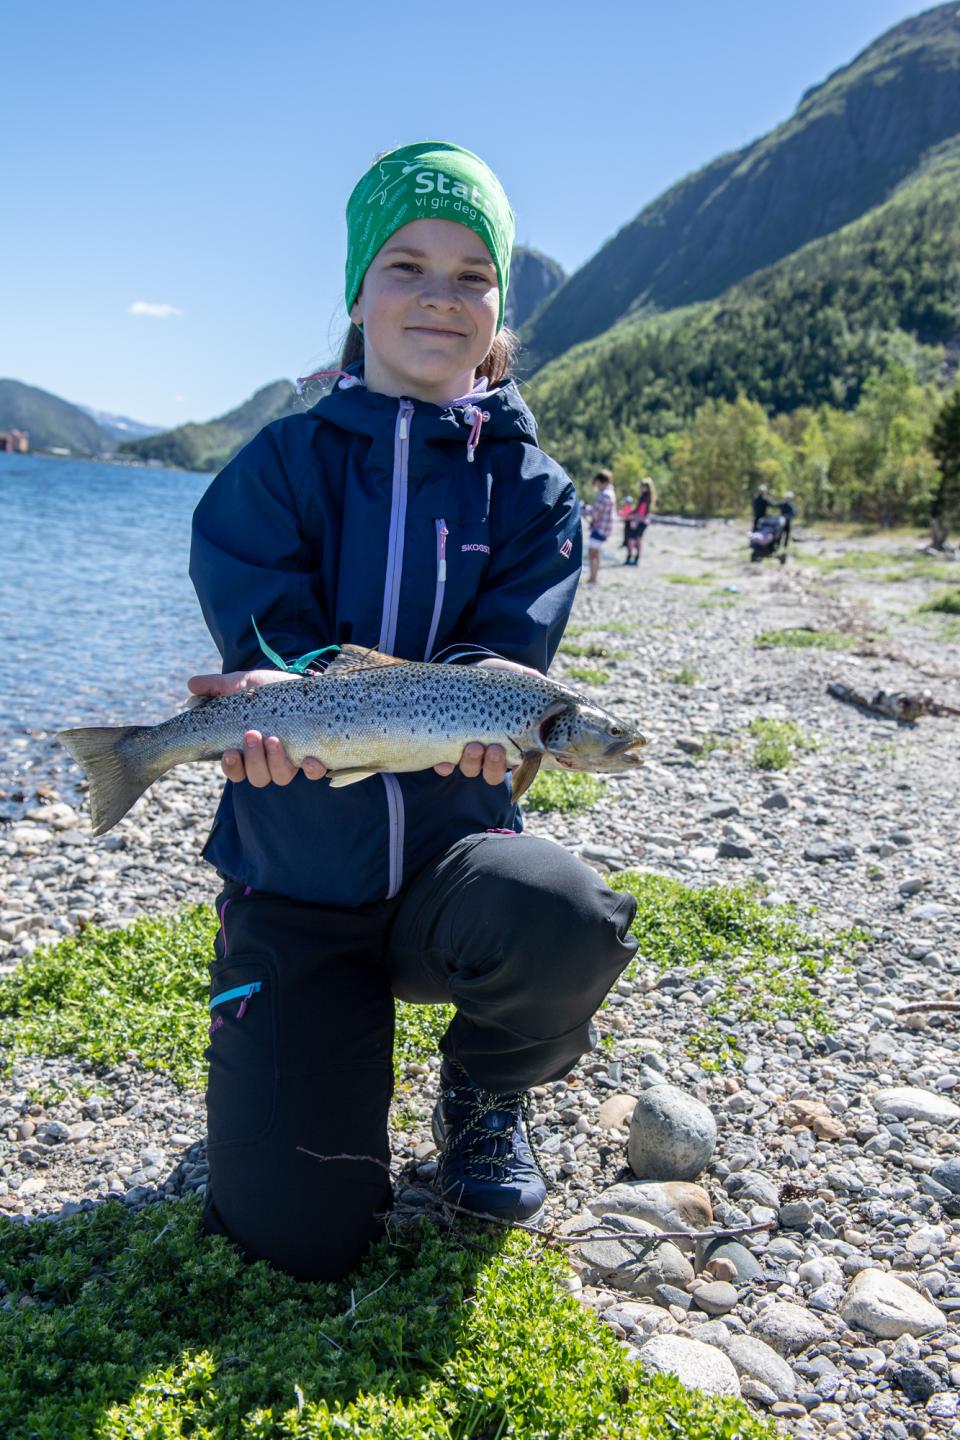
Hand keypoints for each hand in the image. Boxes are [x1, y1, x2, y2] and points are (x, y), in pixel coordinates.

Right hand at [187, 669, 326, 786]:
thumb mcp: (241, 684)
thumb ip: (217, 686)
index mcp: (246, 751)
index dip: (232, 767)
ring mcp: (290, 760)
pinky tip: (310, 761)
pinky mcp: (313, 756)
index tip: (229, 752)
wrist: (300, 684)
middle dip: (254, 760)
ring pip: (280, 777)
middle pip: (257, 777)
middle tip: (253, 735)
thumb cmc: (266, 690)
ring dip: (276, 762)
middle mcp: (267, 761)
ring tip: (275, 740)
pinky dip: (312, 770)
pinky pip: (313, 773)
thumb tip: (191, 685)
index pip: (234, 771)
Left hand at [433, 656, 540, 784]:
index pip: (519, 767)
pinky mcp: (446, 745)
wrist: (471, 669)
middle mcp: (491, 753)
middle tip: (494, 748)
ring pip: (471, 770)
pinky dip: (443, 766)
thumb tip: (554, 690)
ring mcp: (469, 751)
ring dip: (471, 763)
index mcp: (514, 744)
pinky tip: (441, 763)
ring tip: (473, 746)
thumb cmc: (501, 677)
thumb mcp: (521, 678)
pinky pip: (444, 764)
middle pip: (493, 774)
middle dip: (494, 765)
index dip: (517, 769)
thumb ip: (536, 684)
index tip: (516, 757)